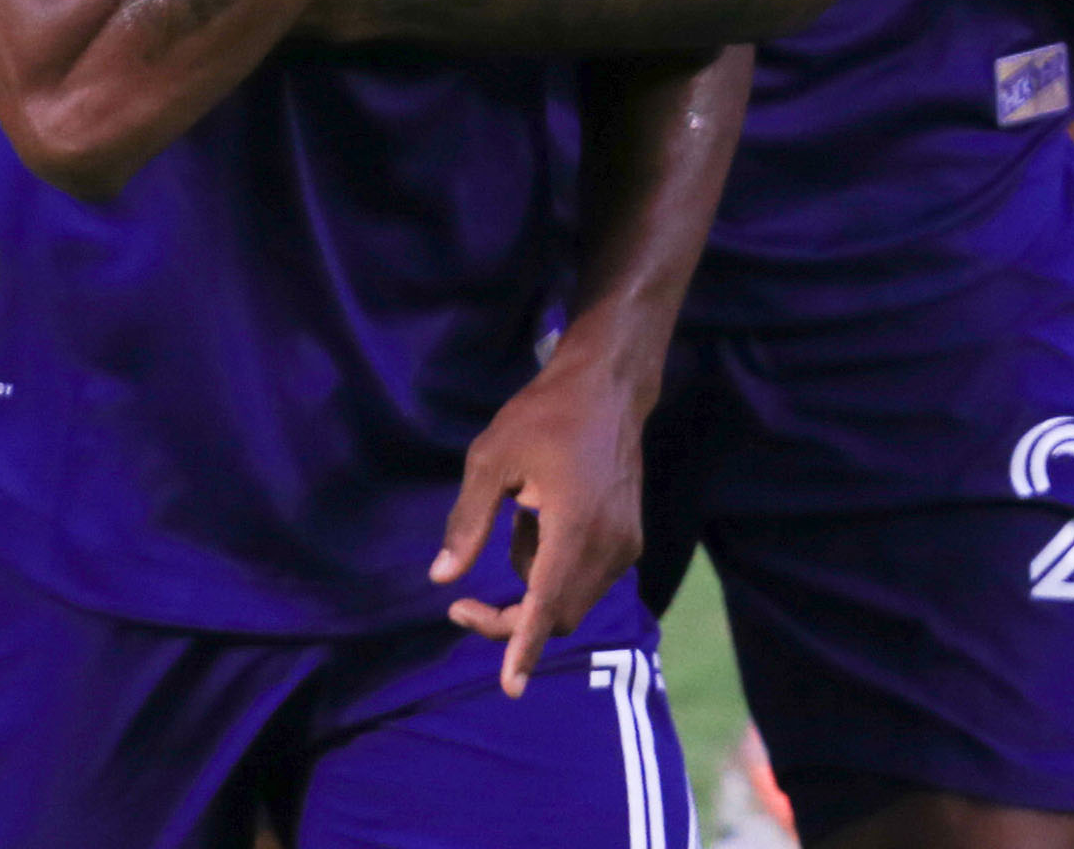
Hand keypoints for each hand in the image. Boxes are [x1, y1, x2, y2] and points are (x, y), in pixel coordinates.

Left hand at [430, 345, 647, 697]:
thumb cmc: (543, 415)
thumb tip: (443, 578)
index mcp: (574, 526)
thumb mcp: (492, 458)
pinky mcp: (630, 538)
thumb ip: (468, 521)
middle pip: (559, 614)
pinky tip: (542, 519)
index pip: (548, 604)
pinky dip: (557, 571)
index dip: (524, 647)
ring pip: (574, 601)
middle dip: (511, 620)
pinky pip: (588, 579)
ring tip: (517, 522)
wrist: (609, 387)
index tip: (509, 687)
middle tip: (462, 604)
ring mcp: (625, 543)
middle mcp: (608, 544)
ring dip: (535, 591)